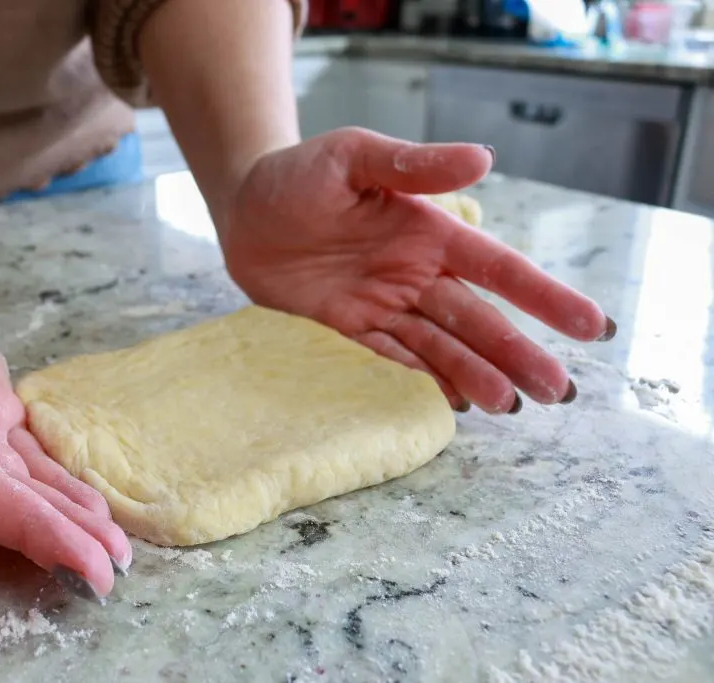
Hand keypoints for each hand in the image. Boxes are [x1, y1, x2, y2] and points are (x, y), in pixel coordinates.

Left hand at [220, 128, 615, 414]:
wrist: (245, 207)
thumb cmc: (300, 173)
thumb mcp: (355, 157)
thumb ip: (413, 164)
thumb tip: (483, 159)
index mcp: (428, 231)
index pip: (497, 268)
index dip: (543, 297)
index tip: (590, 325)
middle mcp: (415, 272)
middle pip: (477, 318)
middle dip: (519, 353)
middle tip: (559, 391)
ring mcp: (384, 301)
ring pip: (441, 345)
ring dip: (478, 374)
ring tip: (513, 407)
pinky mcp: (349, 325)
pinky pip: (394, 356)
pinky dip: (426, 378)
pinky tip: (459, 402)